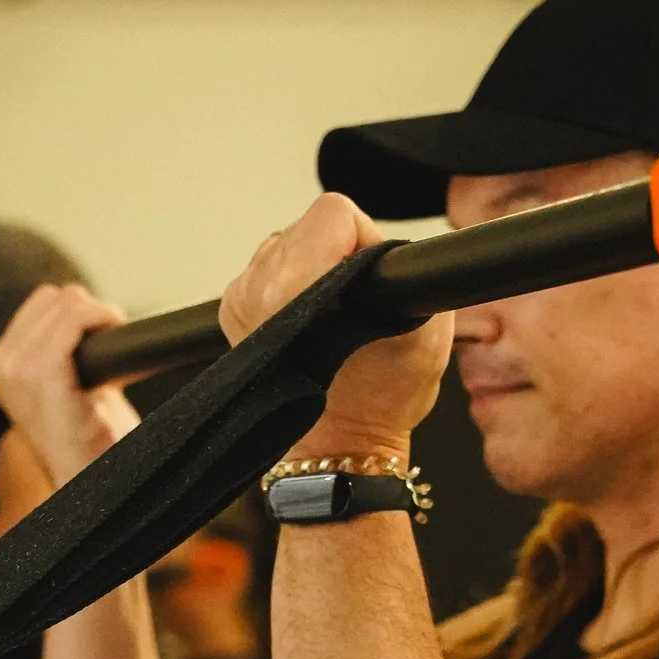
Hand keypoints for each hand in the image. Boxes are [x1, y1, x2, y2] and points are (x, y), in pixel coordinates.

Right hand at [0, 284, 142, 484]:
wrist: (93, 484)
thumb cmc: (88, 443)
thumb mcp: (67, 385)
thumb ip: (65, 349)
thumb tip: (87, 310)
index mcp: (1, 365)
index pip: (43, 303)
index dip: (81, 316)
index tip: (103, 339)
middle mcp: (1, 365)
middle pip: (54, 298)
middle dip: (89, 316)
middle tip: (110, 352)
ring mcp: (17, 370)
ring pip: (66, 304)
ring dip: (99, 320)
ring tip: (111, 359)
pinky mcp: (41, 376)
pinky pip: (73, 319)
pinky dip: (101, 322)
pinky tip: (112, 350)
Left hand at [220, 193, 452, 459]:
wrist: (340, 444)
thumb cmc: (382, 399)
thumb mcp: (427, 330)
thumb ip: (414, 274)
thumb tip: (393, 249)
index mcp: (297, 292)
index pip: (334, 214)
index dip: (365, 239)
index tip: (374, 275)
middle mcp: (258, 291)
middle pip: (308, 224)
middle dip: (339, 251)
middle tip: (357, 299)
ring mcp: (238, 299)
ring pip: (287, 242)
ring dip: (314, 265)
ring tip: (333, 314)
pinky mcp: (231, 308)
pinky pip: (269, 266)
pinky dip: (293, 283)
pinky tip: (310, 320)